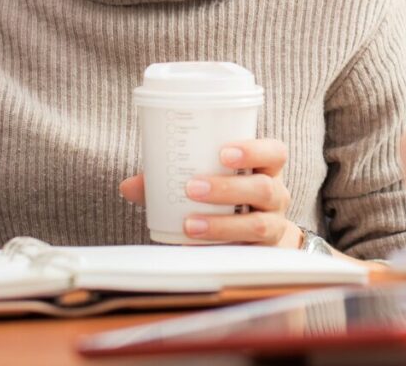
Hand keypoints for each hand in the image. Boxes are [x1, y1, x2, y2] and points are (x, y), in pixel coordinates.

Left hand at [119, 138, 300, 247]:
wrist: (258, 237)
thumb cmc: (229, 199)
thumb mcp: (213, 180)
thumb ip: (172, 179)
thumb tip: (129, 185)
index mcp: (267, 169)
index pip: (275, 153)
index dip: (254, 150)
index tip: (223, 152)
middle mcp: (276, 196)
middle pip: (264, 188)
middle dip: (228, 188)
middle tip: (193, 188)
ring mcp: (274, 226)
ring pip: (259, 224)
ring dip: (222, 224)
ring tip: (190, 224)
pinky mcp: (263, 255)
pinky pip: (246, 254)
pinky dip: (219, 251)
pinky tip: (194, 249)